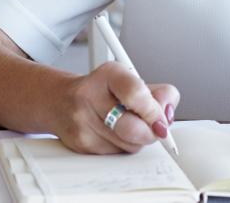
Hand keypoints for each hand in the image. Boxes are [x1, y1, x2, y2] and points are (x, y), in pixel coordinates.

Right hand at [51, 61, 179, 153]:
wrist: (61, 101)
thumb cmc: (103, 90)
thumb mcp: (133, 80)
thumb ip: (160, 94)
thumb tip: (167, 115)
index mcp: (109, 74)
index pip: (136, 94)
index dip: (154, 111)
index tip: (162, 120)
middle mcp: (90, 96)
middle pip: (133, 128)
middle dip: (150, 132)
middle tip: (153, 127)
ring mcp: (82, 122)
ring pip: (128, 145)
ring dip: (138, 140)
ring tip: (129, 125)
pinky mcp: (80, 144)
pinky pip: (116, 154)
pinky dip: (123, 147)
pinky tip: (115, 134)